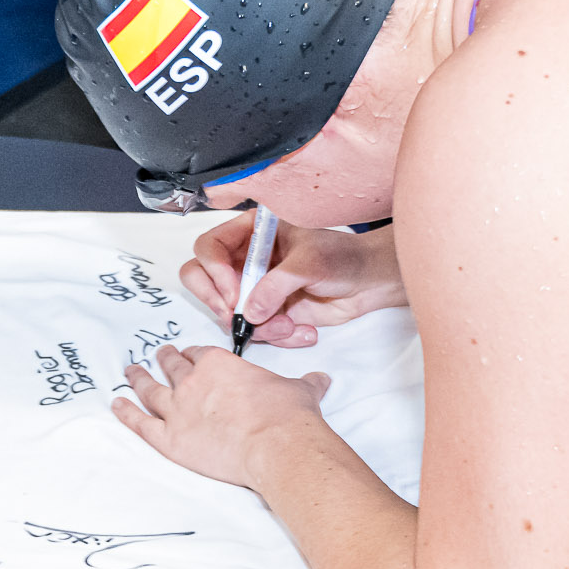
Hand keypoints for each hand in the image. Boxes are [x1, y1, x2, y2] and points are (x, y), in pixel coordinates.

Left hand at [114, 345, 330, 488]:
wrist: (277, 444)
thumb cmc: (287, 416)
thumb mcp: (301, 391)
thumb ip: (306, 383)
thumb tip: (321, 380)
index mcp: (220, 365)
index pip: (199, 354)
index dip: (193, 354)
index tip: (189, 355)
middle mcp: (194, 382)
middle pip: (172, 367)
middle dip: (164, 359)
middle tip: (158, 354)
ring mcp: (178, 410)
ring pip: (150, 390)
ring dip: (138, 379)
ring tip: (130, 372)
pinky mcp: (170, 439)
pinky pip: (140, 423)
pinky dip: (126, 413)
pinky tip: (117, 405)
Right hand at [181, 218, 405, 349]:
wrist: (367, 283)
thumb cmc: (343, 258)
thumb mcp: (310, 263)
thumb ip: (277, 284)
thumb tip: (250, 310)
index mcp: (251, 232)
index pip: (209, 247)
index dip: (214, 272)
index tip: (234, 294)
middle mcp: (245, 258)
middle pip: (201, 278)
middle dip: (218, 302)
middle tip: (237, 316)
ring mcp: (253, 287)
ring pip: (227, 311)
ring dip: (257, 325)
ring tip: (288, 324)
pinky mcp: (266, 312)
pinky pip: (254, 330)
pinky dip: (275, 336)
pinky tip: (302, 330)